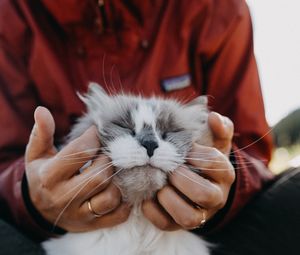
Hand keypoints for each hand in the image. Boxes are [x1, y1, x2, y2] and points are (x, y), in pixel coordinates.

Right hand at [25, 107, 129, 231]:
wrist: (40, 209)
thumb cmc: (43, 175)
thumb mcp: (37, 155)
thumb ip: (41, 134)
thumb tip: (42, 110)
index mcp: (49, 176)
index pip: (81, 151)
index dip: (95, 136)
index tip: (99, 130)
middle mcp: (64, 197)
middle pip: (100, 175)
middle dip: (108, 159)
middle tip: (108, 152)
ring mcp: (80, 214)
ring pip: (111, 197)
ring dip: (118, 181)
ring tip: (112, 170)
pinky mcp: (93, 224)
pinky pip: (118, 215)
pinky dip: (125, 201)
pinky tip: (119, 188)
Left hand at [142, 112, 234, 229]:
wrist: (198, 180)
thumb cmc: (202, 157)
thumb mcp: (214, 141)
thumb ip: (219, 127)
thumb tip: (213, 117)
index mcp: (224, 174)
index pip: (215, 163)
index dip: (194, 153)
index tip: (181, 148)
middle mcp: (216, 197)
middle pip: (204, 194)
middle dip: (181, 178)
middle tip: (167, 166)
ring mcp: (198, 214)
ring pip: (188, 217)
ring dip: (168, 198)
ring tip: (159, 183)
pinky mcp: (178, 224)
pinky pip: (166, 224)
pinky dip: (152, 210)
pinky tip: (147, 196)